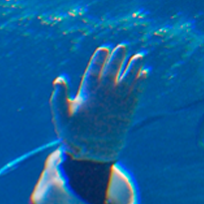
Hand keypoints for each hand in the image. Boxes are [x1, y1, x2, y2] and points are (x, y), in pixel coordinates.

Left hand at [50, 44, 146, 162]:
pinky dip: (139, 86)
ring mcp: (115, 104)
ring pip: (125, 82)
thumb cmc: (71, 137)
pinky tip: (144, 74)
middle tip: (122, 47)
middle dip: (116, 60)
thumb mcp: (61, 117)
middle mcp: (102, 96)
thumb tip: (58, 80)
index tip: (104, 49)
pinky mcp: (126, 114)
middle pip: (111, 73)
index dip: (99, 61)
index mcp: (86, 94)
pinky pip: (134, 96)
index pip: (94, 72)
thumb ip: (58, 99)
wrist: (88, 156)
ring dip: (131, 70)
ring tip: (138, 57)